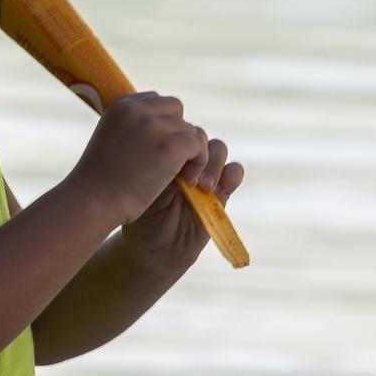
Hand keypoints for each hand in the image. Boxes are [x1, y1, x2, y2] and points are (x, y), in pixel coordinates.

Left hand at [118, 124, 243, 274]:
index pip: (176, 126)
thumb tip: (166, 136)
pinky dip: (231, 174)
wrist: (152, 249)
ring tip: (202, 186)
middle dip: (193, 148)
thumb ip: (157, 159)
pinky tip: (216, 190)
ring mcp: (204, 173)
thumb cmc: (140, 217)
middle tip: (184, 174)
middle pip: (198, 134)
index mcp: (162, 150)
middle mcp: (183, 158)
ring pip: (218, 148)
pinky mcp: (222, 191)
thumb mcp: (142, 184)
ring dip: (212, 162)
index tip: (163, 153)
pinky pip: (235, 172)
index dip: (176, 134)